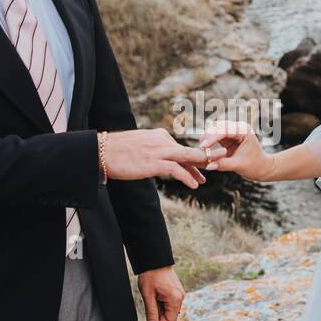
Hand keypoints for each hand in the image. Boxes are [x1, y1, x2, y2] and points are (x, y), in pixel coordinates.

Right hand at [104, 128, 225, 189]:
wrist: (100, 152)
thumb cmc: (116, 152)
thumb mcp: (138, 147)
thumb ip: (152, 151)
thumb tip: (159, 161)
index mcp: (158, 135)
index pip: (180, 147)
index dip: (193, 158)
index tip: (202, 166)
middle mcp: (161, 140)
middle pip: (188, 149)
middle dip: (206, 156)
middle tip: (220, 161)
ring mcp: (157, 151)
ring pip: (187, 157)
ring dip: (201, 166)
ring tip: (210, 175)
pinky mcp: (152, 162)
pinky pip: (176, 169)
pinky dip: (187, 176)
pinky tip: (194, 184)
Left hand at [137, 266, 183, 320]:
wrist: (155, 261)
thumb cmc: (150, 276)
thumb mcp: (148, 295)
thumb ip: (151, 312)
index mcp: (175, 299)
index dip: (159, 320)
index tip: (151, 310)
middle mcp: (180, 297)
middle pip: (171, 316)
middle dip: (160, 312)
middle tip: (152, 300)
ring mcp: (180, 293)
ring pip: (171, 309)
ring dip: (161, 306)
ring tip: (155, 295)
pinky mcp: (178, 291)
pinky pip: (172, 302)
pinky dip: (164, 301)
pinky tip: (158, 292)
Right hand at [197, 119, 273, 181]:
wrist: (261, 167)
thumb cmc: (254, 166)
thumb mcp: (239, 165)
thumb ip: (223, 164)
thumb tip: (208, 166)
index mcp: (244, 130)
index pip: (225, 130)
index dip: (212, 137)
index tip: (202, 146)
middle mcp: (237, 127)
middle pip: (217, 127)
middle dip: (207, 137)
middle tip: (199, 150)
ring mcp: (231, 131)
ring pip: (213, 130)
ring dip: (206, 139)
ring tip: (201, 151)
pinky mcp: (226, 137)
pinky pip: (213, 136)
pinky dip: (208, 142)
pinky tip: (203, 150)